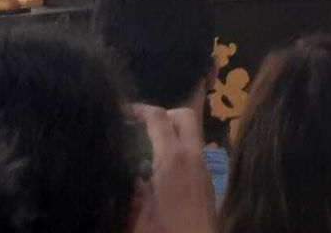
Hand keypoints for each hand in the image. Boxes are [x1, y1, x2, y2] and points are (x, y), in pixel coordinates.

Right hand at [130, 104, 216, 232]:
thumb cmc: (165, 232)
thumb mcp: (136, 214)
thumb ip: (131, 188)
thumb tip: (130, 172)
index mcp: (173, 158)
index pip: (158, 117)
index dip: (139, 110)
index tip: (123, 113)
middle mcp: (193, 158)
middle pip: (184, 116)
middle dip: (163, 114)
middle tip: (142, 127)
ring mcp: (204, 171)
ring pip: (192, 137)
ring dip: (173, 135)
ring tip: (148, 151)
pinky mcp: (208, 186)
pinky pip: (194, 156)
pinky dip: (179, 153)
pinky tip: (162, 174)